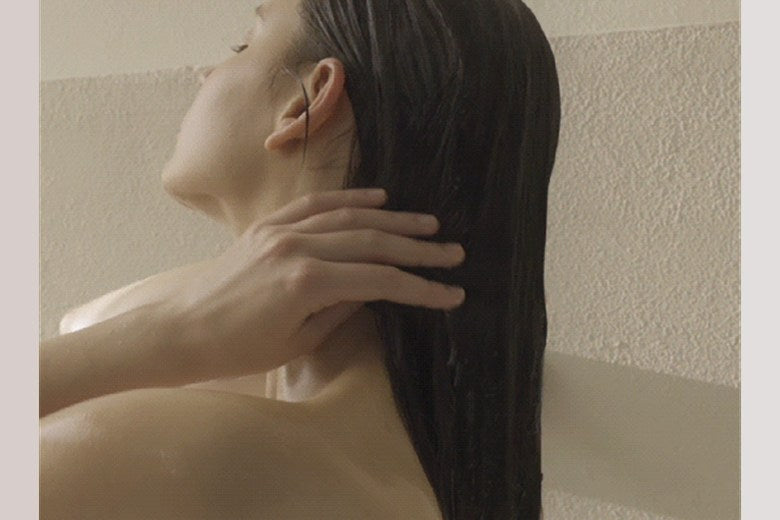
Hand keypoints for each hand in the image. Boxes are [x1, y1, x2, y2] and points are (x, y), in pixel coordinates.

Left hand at [168, 188, 466, 376]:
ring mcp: (282, 230)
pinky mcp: (268, 225)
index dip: (421, 287)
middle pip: (373, 242)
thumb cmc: (236, 349)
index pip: (381, 280)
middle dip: (418, 249)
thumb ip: (340, 311)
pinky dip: (350, 199)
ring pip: (350, 217)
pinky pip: (317, 205)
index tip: (451, 293)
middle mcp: (298, 247)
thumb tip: (371, 291)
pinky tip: (378, 199)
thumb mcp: (296, 342)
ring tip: (428, 226)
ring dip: (393, 220)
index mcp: (308, 282)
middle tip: (452, 252)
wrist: (180, 331)